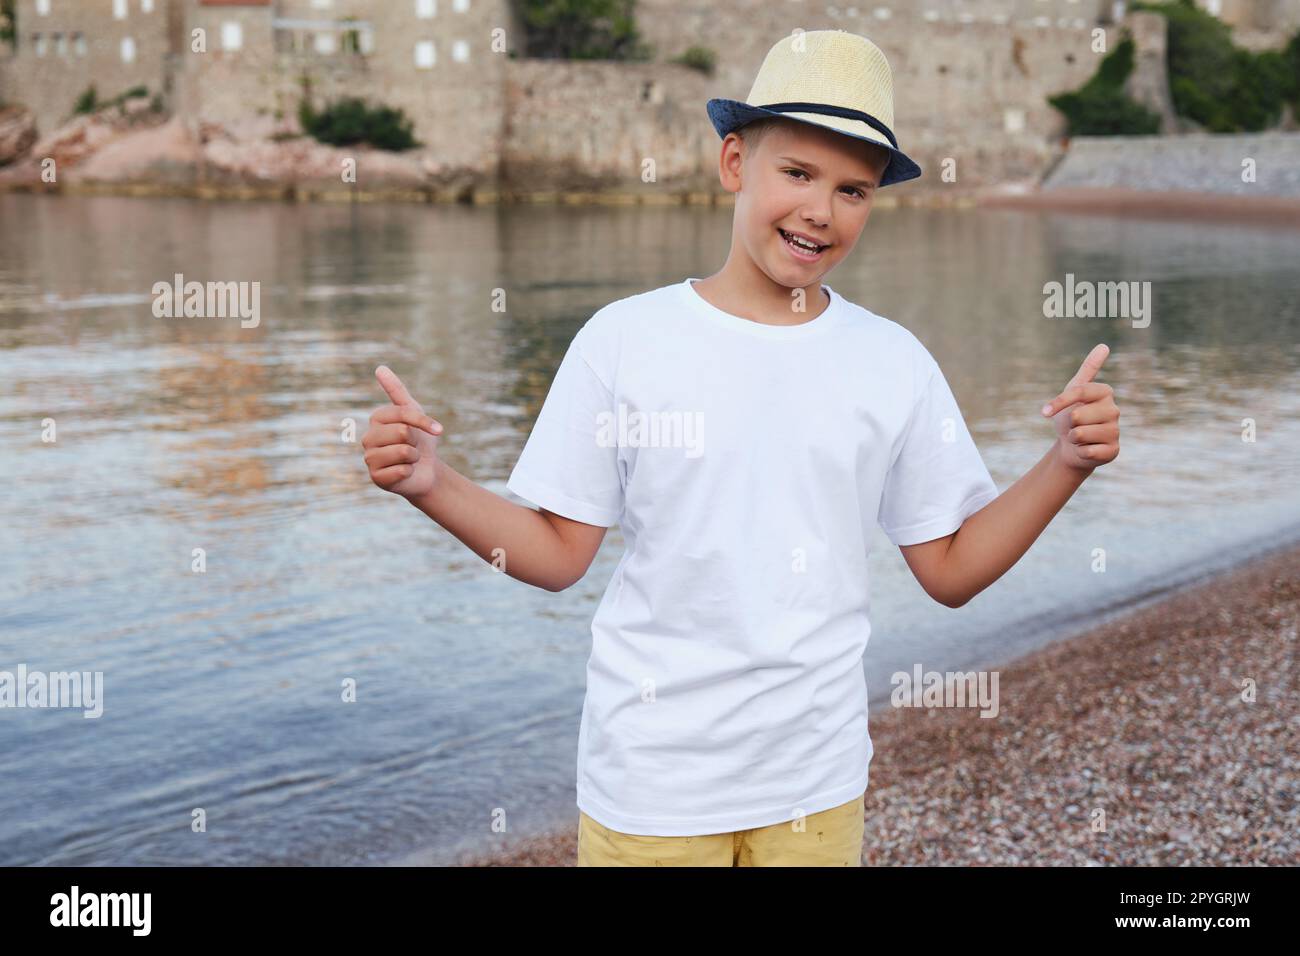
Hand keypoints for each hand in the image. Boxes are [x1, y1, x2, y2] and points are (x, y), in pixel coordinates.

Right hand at [362, 365, 443, 498]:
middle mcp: (368, 438)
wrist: (426, 470)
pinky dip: (410, 471)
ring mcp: (370, 459)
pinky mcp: (376, 478)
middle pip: (403, 432)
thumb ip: (397, 391)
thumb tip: (380, 368)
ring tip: (409, 459)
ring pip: (403, 452)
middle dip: (417, 441)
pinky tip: (405, 473)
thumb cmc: (420, 440)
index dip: (425, 422)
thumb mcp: (413, 412)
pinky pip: (402, 470)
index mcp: (376, 419)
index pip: (404, 414)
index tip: (437, 429)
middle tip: (413, 447)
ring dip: (414, 457)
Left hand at [1041, 343, 1119, 472]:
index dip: (1059, 402)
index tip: (1044, 412)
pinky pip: (1088, 451)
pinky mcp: (1113, 450)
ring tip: (1079, 437)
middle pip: (1077, 415)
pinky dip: (1080, 451)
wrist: (1072, 446)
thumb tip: (1105, 345)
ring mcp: (1115, 431)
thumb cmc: (1071, 416)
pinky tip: (1086, 449)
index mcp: (1105, 391)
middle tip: (1073, 426)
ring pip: (1081, 434)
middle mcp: (1114, 410)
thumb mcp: (1074, 390)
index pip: (1079, 391)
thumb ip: (1088, 369)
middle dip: (1067, 424)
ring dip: (1073, 438)